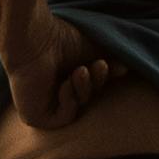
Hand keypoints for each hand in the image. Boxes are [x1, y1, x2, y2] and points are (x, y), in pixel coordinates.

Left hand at [8, 5, 122, 128]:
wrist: (34, 39)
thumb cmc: (60, 39)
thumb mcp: (93, 50)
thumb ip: (109, 60)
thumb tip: (124, 69)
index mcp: (62, 75)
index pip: (89, 87)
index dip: (101, 78)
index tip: (107, 63)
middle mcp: (50, 91)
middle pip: (86, 98)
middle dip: (96, 82)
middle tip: (97, 65)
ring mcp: (41, 105)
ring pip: (77, 109)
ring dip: (83, 89)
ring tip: (78, 71)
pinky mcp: (33, 117)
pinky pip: (63, 119)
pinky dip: (68, 101)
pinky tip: (62, 84)